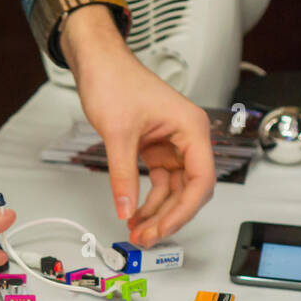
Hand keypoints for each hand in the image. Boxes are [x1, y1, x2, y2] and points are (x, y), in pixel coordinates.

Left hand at [61, 5, 214, 246]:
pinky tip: (135, 214)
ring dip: (158, 212)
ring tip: (138, 231)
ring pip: (174, 190)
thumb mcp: (118, 134)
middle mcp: (188, 137)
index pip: (201, 179)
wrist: (99, 64)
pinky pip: (160, 182)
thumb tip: (126, 209)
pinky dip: (148, 200)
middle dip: (170, 216)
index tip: (165, 228)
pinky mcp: (157, 149)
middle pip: (191, 189)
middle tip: (147, 237)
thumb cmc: (115, 81)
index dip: (186, 209)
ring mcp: (173, 145)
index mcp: (191, 128)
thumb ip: (123, 176)